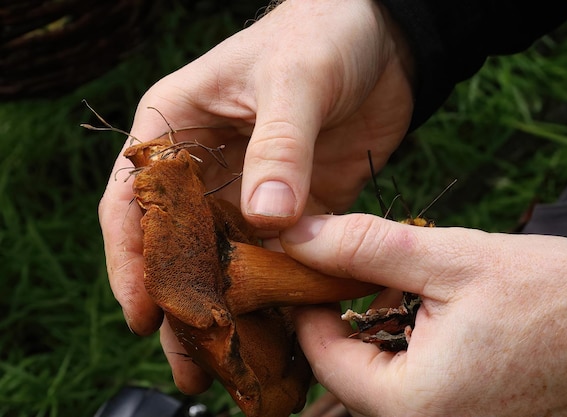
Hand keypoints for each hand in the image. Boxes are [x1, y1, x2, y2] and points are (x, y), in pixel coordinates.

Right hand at [98, 0, 413, 392]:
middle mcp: (208, 164)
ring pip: (231, 256)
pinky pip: (283, 253)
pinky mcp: (297, 203)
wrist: (383, 40)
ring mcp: (252, 188)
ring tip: (231, 360)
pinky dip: (282, 287)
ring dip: (232, 305)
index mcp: (178, 125)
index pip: (136, 199)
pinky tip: (284, 324)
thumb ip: (279, 148)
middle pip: (182, 242)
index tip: (144, 311)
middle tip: (189, 359)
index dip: (132, 258)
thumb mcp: (294, 80)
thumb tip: (266, 220)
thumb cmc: (323, 33)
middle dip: (182, 300)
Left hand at [281, 214, 566, 415]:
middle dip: (343, 312)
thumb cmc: (556, 297)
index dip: (309, 301)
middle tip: (352, 264)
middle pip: (346, 369)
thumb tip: (296, 234)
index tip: (310, 261)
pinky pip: (410, 386)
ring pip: (377, 376)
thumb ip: (365, 246)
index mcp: (413, 405)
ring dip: (372, 327)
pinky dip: (402, 346)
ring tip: (394, 281)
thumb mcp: (453, 259)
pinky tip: (422, 309)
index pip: (322, 355)